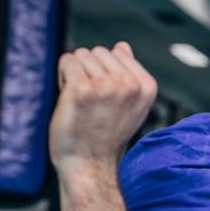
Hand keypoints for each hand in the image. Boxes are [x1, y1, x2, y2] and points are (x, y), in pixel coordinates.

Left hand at [49, 43, 156, 174]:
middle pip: (99, 51)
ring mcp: (106, 86)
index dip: (105, 70)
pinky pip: (68, 61)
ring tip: (81, 101)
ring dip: (75, 74)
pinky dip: (63, 76)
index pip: (119, 52)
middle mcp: (129, 85)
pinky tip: (69, 97)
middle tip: (91, 101)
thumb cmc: (105, 135)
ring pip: (82, 55)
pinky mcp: (82, 89)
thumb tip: (123, 46)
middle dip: (89, 70)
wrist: (89, 164)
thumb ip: (129, 75)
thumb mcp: (129, 104)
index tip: (105, 96)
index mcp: (146, 86)